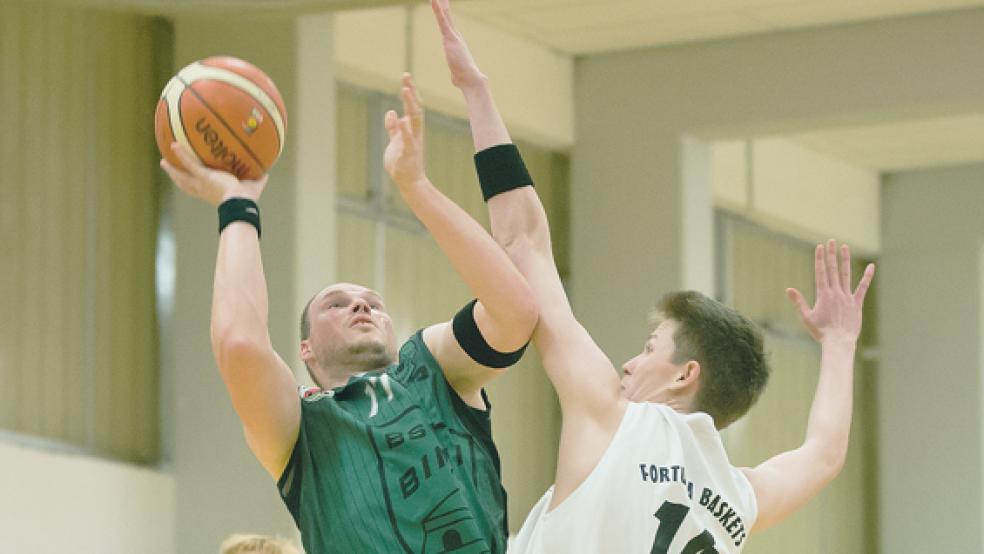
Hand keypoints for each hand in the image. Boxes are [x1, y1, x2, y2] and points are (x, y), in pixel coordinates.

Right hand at [160, 142, 266, 205]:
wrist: (240, 203)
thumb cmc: (247, 200)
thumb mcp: (254, 187)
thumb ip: (259, 180)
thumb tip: (267, 173)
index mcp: (212, 193)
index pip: (200, 189)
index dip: (195, 185)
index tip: (192, 180)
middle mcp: (203, 190)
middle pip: (186, 185)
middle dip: (177, 177)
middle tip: (169, 169)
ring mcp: (201, 183)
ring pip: (182, 176)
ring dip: (172, 169)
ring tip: (163, 161)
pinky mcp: (202, 176)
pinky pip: (189, 163)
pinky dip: (181, 154)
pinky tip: (173, 145)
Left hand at [383, 73, 425, 187]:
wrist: (409, 181)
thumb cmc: (402, 162)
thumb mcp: (395, 141)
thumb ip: (393, 128)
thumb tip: (391, 112)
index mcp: (412, 128)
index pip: (412, 106)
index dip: (410, 91)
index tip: (406, 76)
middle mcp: (415, 132)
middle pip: (416, 107)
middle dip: (411, 92)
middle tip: (406, 76)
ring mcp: (413, 141)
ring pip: (415, 119)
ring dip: (411, 104)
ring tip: (406, 90)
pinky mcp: (409, 152)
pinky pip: (408, 139)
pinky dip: (404, 129)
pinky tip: (401, 118)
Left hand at [431, 0, 487, 89]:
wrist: (470, 79)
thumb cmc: (464, 79)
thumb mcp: (456, 74)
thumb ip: (454, 72)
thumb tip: (455, 79)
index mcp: (456, 42)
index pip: (448, 25)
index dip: (444, 14)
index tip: (442, 4)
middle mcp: (456, 36)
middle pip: (447, 16)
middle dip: (443, 4)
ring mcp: (453, 36)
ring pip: (444, 15)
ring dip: (439, 4)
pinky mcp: (450, 38)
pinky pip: (442, 20)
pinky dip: (437, 10)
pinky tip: (433, 0)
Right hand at [786, 240, 874, 343]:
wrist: (839, 342)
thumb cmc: (821, 332)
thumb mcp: (806, 317)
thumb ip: (799, 302)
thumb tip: (789, 289)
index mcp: (823, 295)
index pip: (821, 272)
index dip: (820, 259)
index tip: (819, 247)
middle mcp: (836, 293)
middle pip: (833, 270)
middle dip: (831, 254)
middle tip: (831, 241)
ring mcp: (847, 297)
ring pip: (846, 275)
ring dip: (845, 260)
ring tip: (844, 247)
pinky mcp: (857, 303)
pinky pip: (863, 287)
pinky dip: (867, 277)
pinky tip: (872, 266)